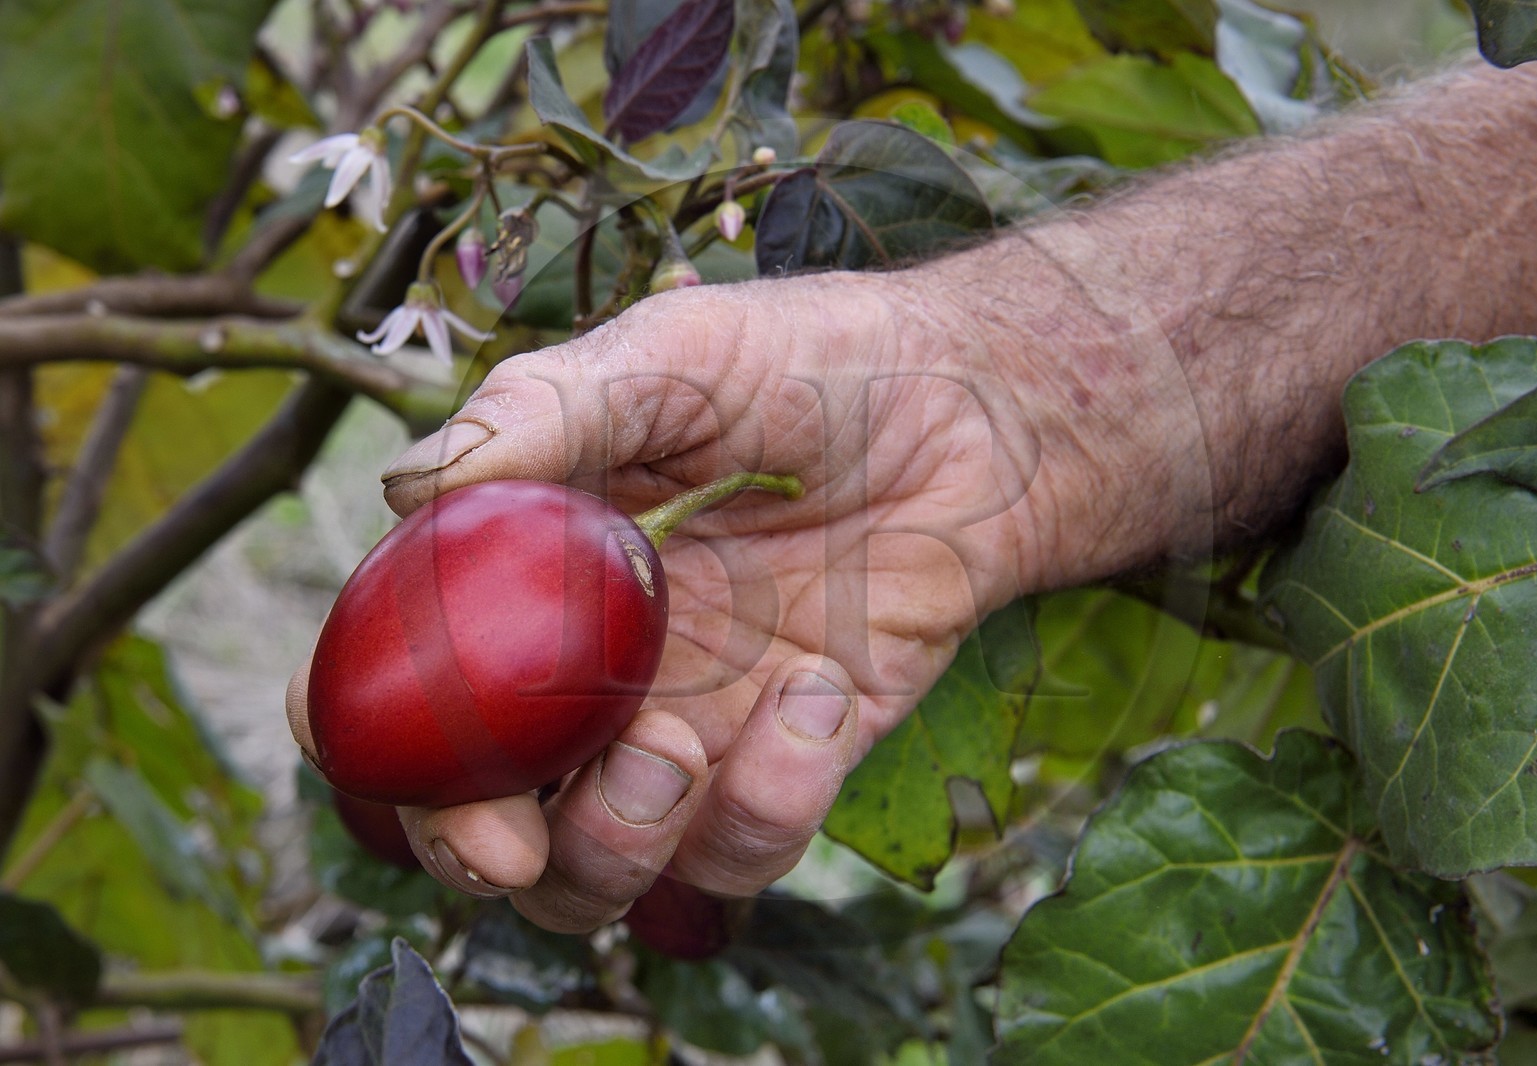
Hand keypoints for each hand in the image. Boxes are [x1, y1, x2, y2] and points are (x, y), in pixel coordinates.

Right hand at [286, 268, 1056, 929]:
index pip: (404, 684)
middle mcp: (592, 674)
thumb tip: (407, 490)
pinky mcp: (791, 764)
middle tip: (515, 840)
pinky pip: (745, 846)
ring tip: (680, 743)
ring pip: (604, 872)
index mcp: (530, 580)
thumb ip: (543, 413)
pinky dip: (771, 798)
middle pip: (487, 819)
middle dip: (476, 851)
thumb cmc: (810, 365)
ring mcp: (691, 729)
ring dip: (619, 841)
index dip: (361, 730)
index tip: (371, 742)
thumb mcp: (669, 360)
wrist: (972, 411)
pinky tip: (820, 688)